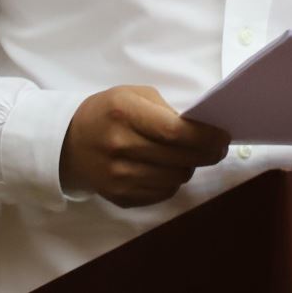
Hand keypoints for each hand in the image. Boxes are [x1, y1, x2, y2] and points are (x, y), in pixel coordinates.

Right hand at [59, 85, 230, 207]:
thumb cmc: (108, 112)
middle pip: (180, 159)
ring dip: (188, 167)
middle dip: (206, 154)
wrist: (68, 142)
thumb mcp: (133, 95)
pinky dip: (171, 180)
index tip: (223, 137)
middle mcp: (120, 147)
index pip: (175, 132)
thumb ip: (166, 111)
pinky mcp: (119, 197)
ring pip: (175, 179)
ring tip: (185, 155)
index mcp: (124, 113)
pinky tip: (165, 167)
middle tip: (216, 147)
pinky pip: (162, 193)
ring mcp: (118, 177)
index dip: (205, 138)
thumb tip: (201, 131)